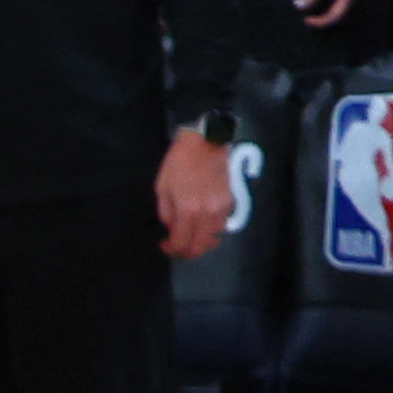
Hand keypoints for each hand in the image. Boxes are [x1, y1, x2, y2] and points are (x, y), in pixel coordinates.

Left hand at [158, 128, 233, 261]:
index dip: (171, 249)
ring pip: (214, 237)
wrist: (206, 142)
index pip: (182, 242)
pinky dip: (211, 230)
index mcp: (188, 209)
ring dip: (200, 242)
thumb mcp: (162, 188)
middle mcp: (207, 213)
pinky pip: (221, 225)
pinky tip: (201, 225)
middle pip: (200, 246)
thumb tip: (171, 228)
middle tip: (176, 247)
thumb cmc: (179, 162)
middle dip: (187, 251)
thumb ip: (166, 213)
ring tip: (189, 237)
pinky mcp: (230, 201)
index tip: (164, 244)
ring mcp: (222, 208)